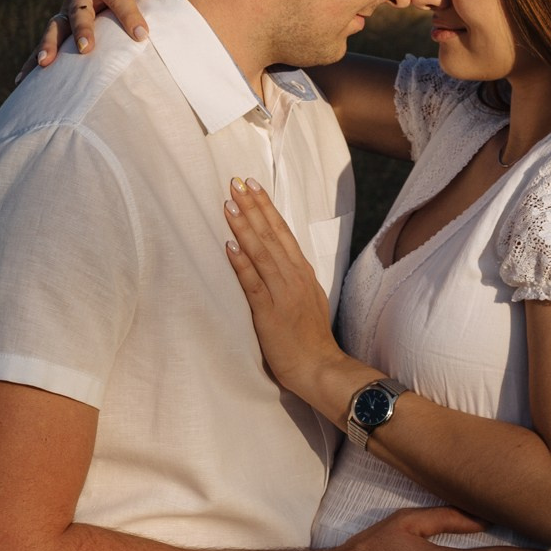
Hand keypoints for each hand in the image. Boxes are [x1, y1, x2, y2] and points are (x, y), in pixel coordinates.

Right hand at [34, 0, 157, 67]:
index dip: (128, 14)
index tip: (141, 35)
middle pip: (79, 12)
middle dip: (82, 29)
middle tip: (85, 48)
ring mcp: (67, 10)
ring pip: (57, 27)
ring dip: (50, 43)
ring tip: (45, 62)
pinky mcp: (62, 26)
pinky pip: (48, 43)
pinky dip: (33, 59)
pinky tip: (24, 79)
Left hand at [223, 177, 348, 395]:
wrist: (320, 367)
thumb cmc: (311, 340)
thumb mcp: (309, 300)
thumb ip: (294, 279)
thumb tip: (279, 262)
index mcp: (303, 273)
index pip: (283, 232)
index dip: (267, 208)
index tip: (253, 186)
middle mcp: (294, 277)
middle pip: (272, 235)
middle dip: (253, 207)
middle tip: (237, 182)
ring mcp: (283, 293)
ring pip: (262, 252)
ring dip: (245, 226)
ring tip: (229, 204)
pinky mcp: (270, 312)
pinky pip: (253, 283)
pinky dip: (242, 263)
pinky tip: (230, 246)